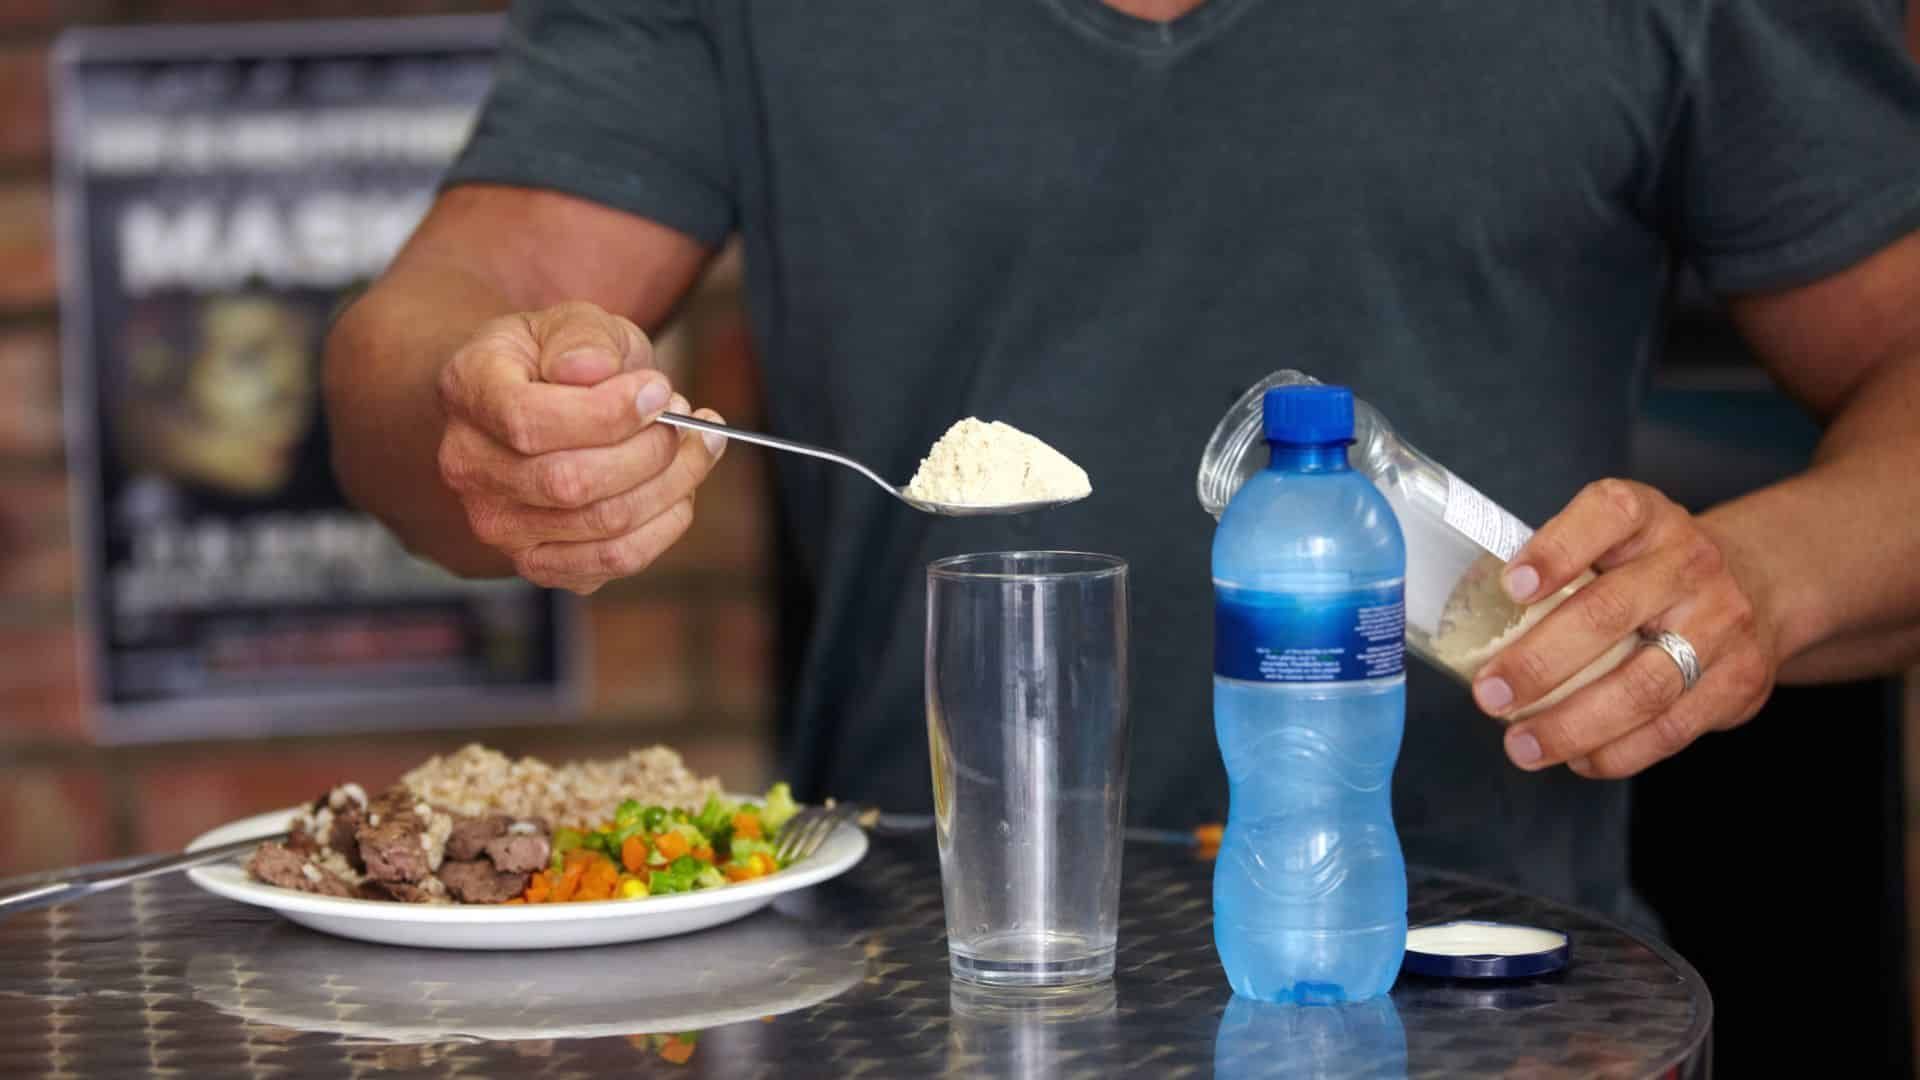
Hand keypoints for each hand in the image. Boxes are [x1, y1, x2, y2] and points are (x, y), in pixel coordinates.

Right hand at [435, 301, 725, 593]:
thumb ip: (583, 337)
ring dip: (673, 483)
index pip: (527, 421)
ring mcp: (499, 522)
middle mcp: (468, 465)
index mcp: (468, 391)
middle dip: (650, 449)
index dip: (606, 412)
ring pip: (603, 524)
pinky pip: (615, 560)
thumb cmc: (562, 358)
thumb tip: (593, 368)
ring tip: (695, 443)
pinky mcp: (539, 561)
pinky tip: (683, 486)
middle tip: (684, 417)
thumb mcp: (573, 322)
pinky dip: (666, 523)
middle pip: (570, 482)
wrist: (543, 399)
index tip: (658, 390)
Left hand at [1469, 479, 1777, 777]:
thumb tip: (1473, 612)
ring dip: (1572, 725)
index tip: (1511, 586)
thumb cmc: (1649, 565)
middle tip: (1488, 695)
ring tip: (1522, 744)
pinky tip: (1577, 758)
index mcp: (1646, 517)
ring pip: (1641, 686)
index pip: (1606, 515)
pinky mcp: (1739, 681)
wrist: (1757, 581)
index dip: (1556, 550)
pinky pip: (1671, 729)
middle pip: (1608, 615)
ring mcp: (1720, 623)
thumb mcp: (1612, 537)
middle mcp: (1688, 563)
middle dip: (1539, 663)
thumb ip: (1557, 564)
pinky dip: (1616, 752)